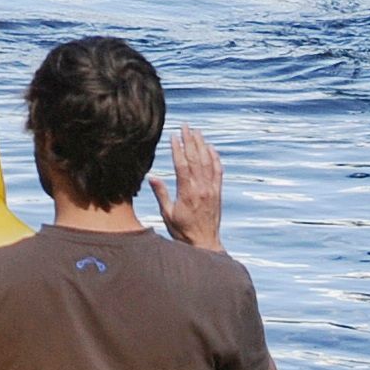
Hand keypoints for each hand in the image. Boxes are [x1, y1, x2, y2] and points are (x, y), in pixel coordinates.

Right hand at [146, 125, 223, 251]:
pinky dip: (215, 157)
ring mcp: (211, 189)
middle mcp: (201, 188)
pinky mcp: (218, 191)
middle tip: (185, 126)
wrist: (204, 243)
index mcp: (187, 193)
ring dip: (202, 145)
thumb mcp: (167, 214)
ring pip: (207, 161)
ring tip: (197, 131)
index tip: (173, 136)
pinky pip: (218, 170)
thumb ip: (161, 194)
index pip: (182, 165)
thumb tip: (152, 176)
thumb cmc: (183, 231)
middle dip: (190, 140)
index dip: (177, 149)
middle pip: (195, 158)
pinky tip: (211, 148)